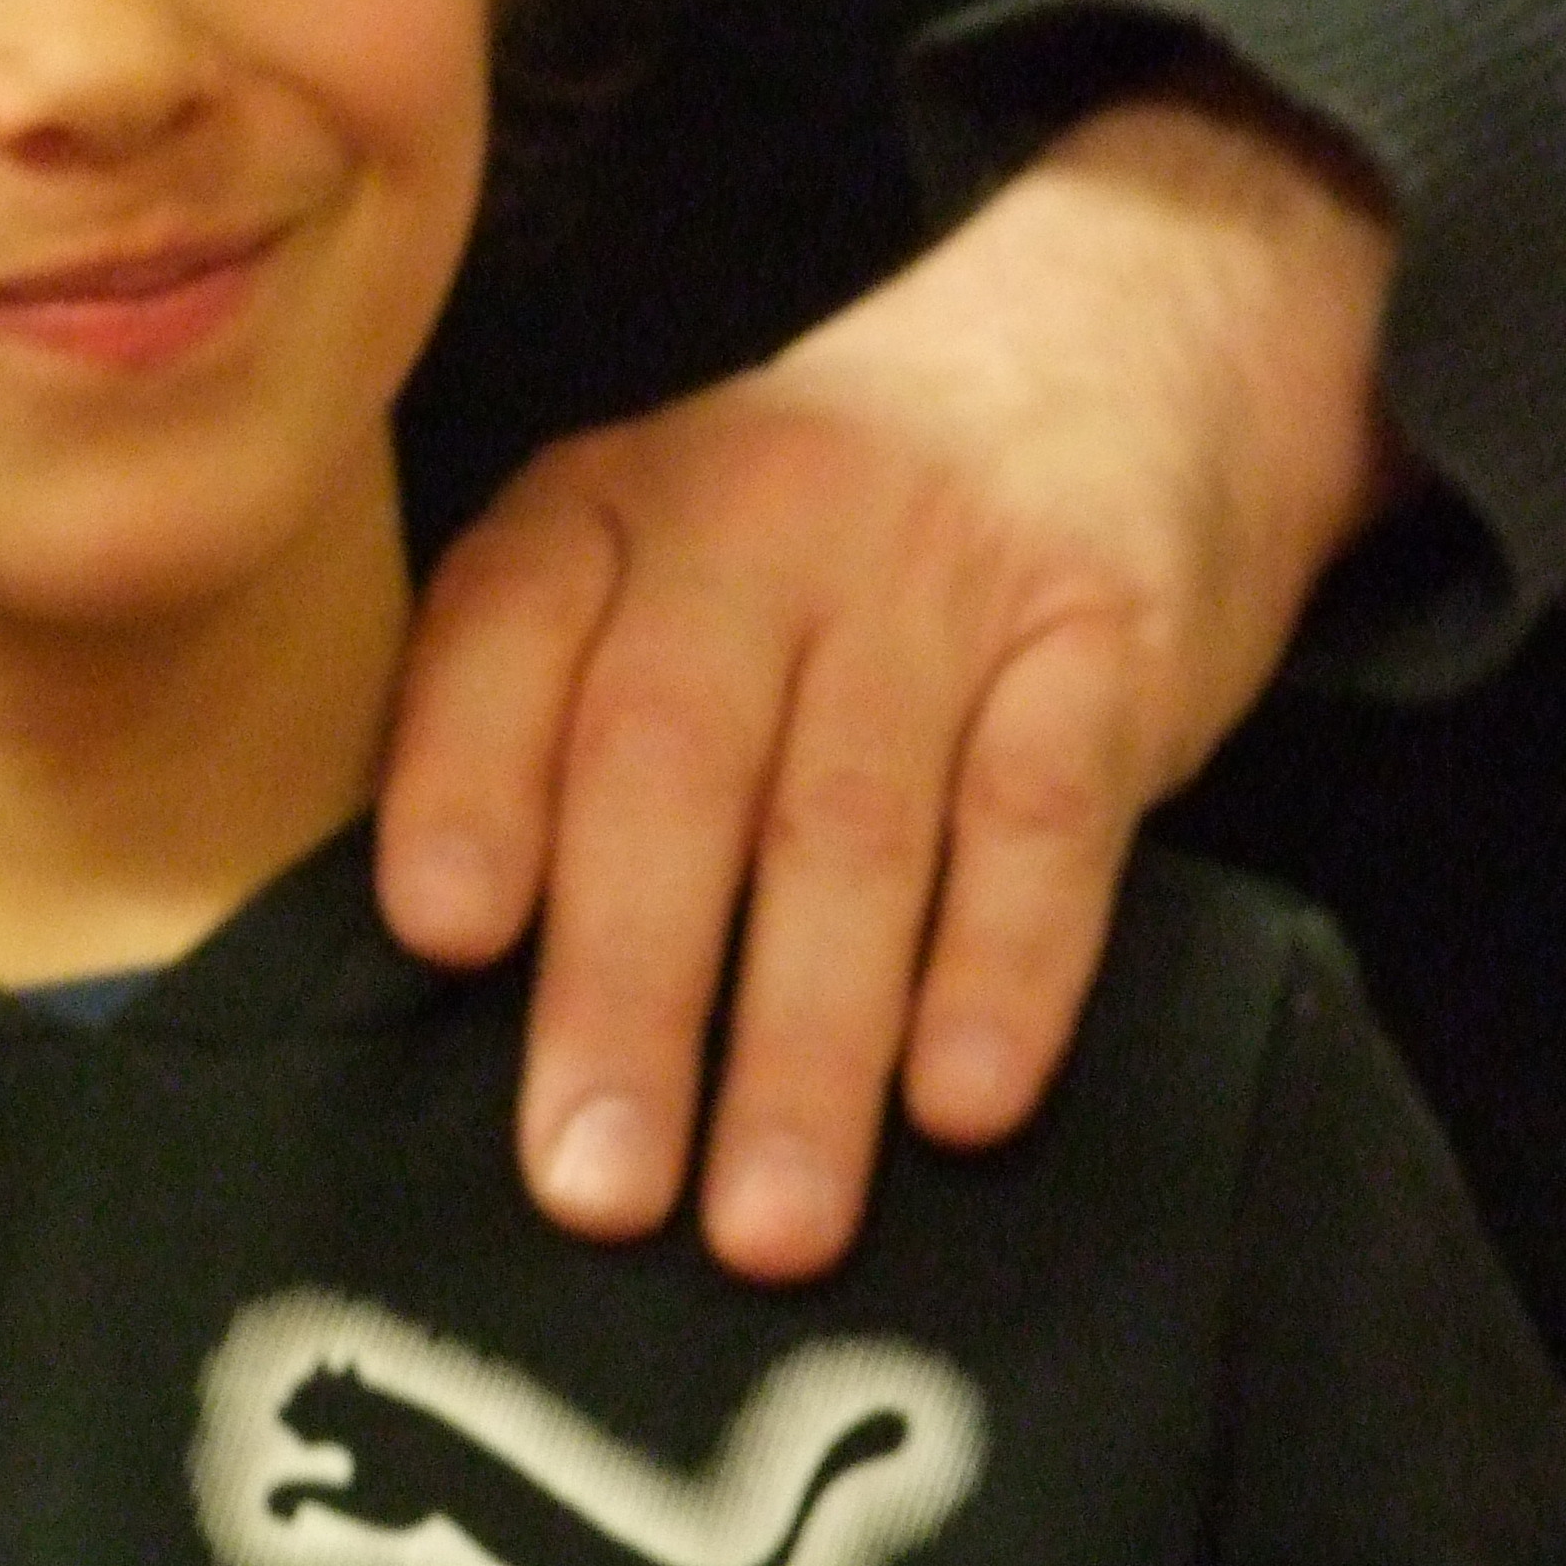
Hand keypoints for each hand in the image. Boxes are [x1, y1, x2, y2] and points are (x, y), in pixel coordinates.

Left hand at [376, 82, 1403, 1277]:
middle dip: (627, 989)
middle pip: (670, 760)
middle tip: (593, 1184)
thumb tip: (459, 998)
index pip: (507, 632)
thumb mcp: (664, 559)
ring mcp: (935, 571)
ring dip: (803, 1040)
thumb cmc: (828, 538)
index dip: (467, 779)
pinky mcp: (1105, 630)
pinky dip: (1002, 966)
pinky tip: (962, 1098)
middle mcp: (753, 518)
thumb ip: (557, 721)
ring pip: (850, 821)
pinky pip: (1043, 812)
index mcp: (606, 508)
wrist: (1121, 342)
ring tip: (768, 1223)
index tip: (444, 936)